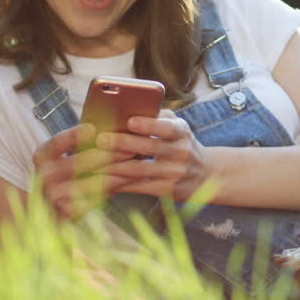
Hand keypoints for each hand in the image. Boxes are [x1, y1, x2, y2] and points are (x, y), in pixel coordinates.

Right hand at [31, 122, 136, 220]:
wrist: (53, 210)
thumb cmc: (66, 175)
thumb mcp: (65, 156)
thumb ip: (81, 143)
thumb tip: (114, 122)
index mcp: (42, 155)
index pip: (58, 142)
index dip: (74, 135)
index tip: (92, 129)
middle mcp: (44, 175)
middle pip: (81, 161)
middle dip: (111, 153)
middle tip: (133, 147)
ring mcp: (54, 195)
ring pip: (94, 181)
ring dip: (119, 172)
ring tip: (138, 164)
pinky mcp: (68, 211)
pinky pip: (98, 197)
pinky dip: (117, 188)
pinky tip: (131, 180)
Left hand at [89, 108, 213, 201]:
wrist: (206, 174)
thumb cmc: (181, 143)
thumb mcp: (177, 127)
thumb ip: (157, 117)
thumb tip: (126, 109)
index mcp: (182, 132)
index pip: (168, 127)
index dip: (150, 125)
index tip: (130, 121)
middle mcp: (181, 152)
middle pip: (150, 148)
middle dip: (123, 143)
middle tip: (100, 139)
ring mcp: (175, 173)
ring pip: (140, 170)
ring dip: (114, 166)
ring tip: (92, 161)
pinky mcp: (168, 191)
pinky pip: (139, 186)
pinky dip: (119, 183)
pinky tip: (102, 179)